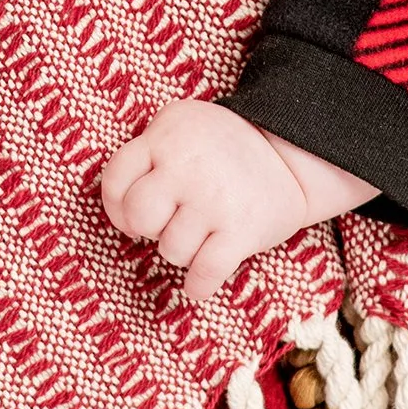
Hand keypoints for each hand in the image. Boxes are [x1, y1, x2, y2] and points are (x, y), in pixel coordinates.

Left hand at [98, 101, 374, 302]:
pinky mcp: (241, 232)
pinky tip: (200, 279)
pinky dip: (198, 284)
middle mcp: (186, 168)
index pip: (114, 180)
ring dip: (181, 252)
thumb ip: (148, 150)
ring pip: (171, 250)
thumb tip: (119, 200)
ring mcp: (214, 202)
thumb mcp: (182, 124)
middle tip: (167, 223)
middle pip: (138, 217)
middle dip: (148, 228)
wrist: (293, 151)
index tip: (132, 214)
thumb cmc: (223, 144)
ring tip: (199, 236)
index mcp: (166, 139)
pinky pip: (204, 274)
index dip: (118, 206)